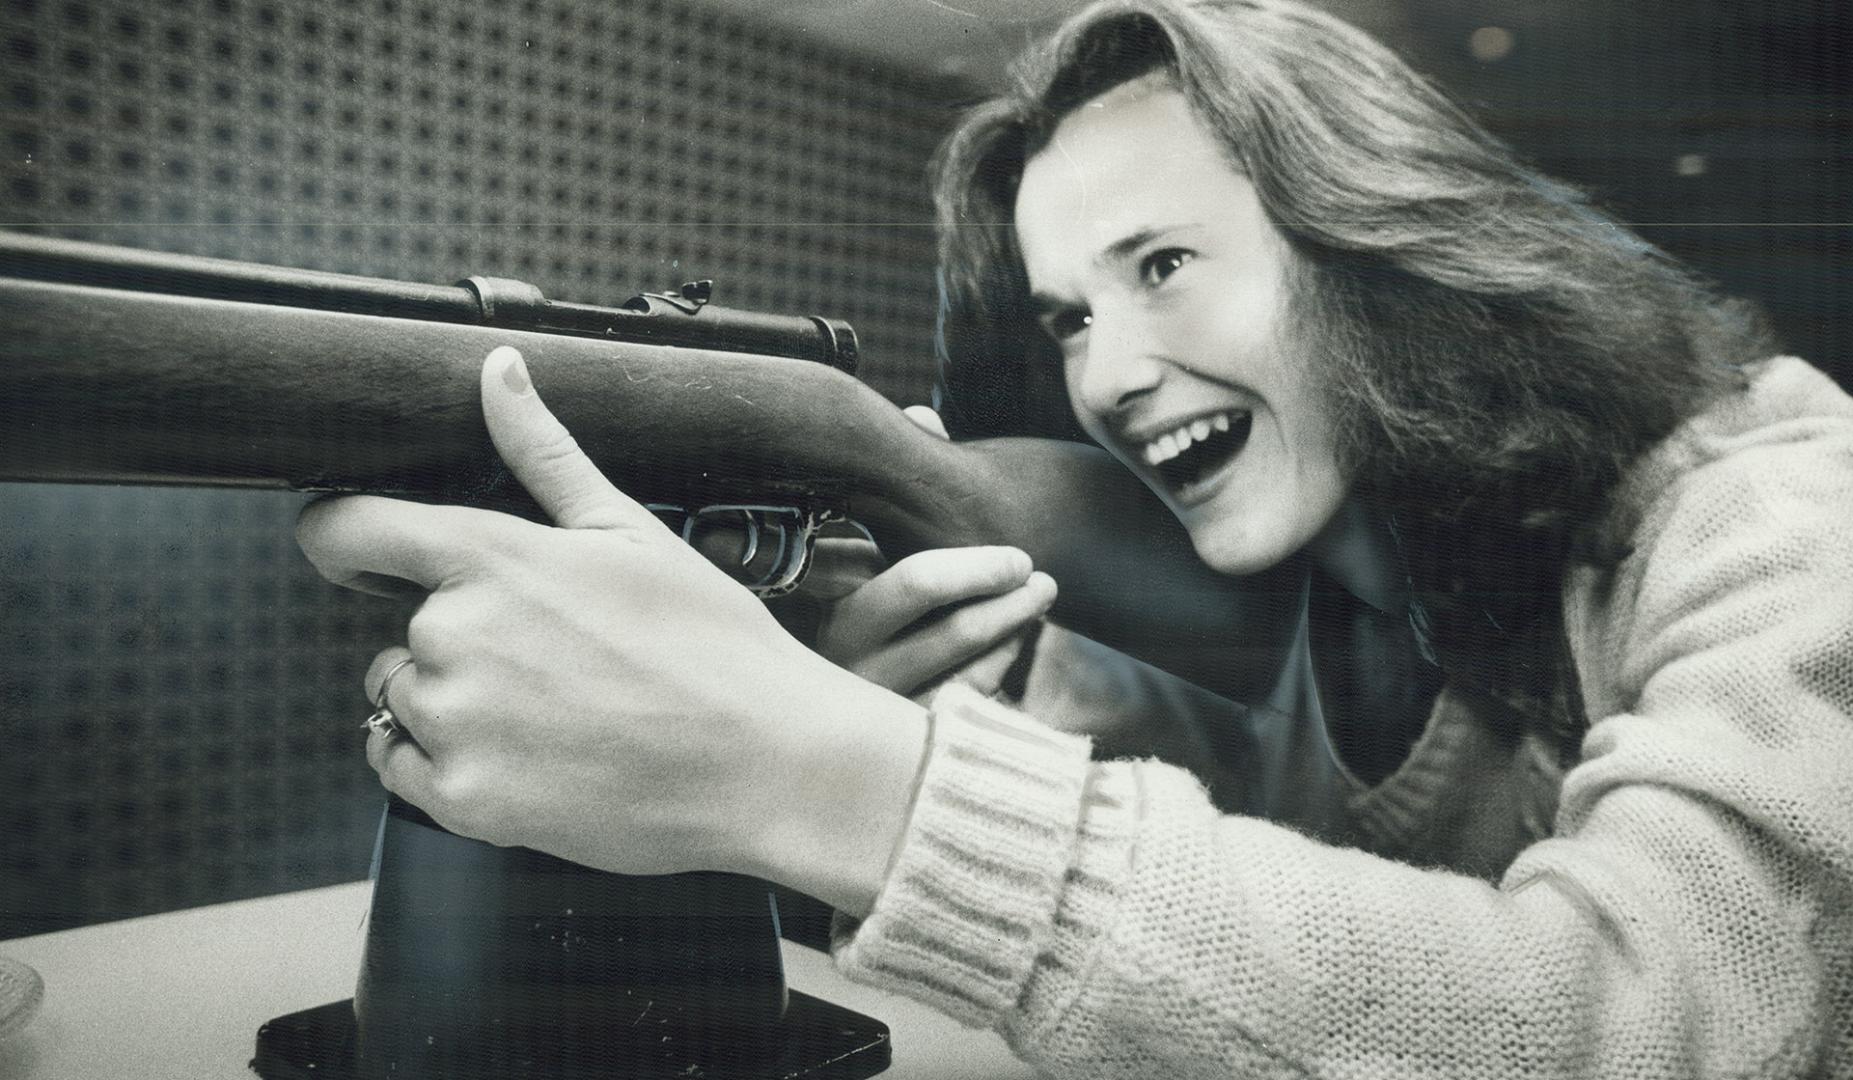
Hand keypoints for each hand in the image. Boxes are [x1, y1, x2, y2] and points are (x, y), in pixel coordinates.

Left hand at [297, 347, 927, 913]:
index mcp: (493, 559)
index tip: (352, 552)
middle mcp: (457, 637)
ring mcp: (458, 723)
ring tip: (556, 717)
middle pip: (404, 633)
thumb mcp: (631, 532)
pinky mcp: (466, 801)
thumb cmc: (713, 646)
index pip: (353, 529)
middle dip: (462, 645)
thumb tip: (498, 370)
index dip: (337, 536)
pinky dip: (454, 768)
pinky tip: (534, 761)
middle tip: (559, 665)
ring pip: (405, 703)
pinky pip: (407, 772)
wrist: (766, 763)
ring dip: (456, 708)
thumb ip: (543, 451)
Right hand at [786, 404, 1056, 698]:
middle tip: (1040, 576)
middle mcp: (849, 665)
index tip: (1017, 556)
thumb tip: (921, 414)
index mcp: (829, 608)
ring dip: (1013, 629)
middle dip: (1007, 598)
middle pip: (956, 631)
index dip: (979, 568)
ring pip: (969, 670)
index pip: (917, 584)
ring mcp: (875, 706)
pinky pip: (968, 706)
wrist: (794, 709)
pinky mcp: (898, 737)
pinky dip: (998, 670)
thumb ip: (885, 482)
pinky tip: (1013, 643)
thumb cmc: (834, 595)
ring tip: (1040, 598)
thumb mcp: (848, 546)